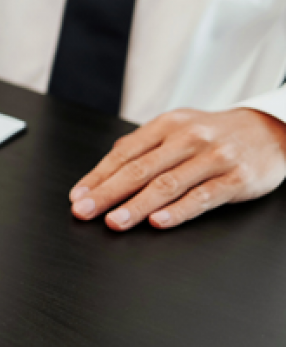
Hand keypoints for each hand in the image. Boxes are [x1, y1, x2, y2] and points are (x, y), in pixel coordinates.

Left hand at [70, 108, 285, 230]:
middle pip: (140, 169)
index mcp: (167, 125)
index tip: (78, 196)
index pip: (124, 154)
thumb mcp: (177, 128)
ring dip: (137, 206)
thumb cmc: (214, 134)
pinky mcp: (236, 179)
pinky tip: (159, 222)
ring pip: (167, 184)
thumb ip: (143, 146)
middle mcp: (188, 138)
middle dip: (108, 193)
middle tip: (85, 211)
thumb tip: (104, 169)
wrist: (270, 130)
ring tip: (114, 222)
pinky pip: (202, 197)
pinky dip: (178, 211)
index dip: (98, 177)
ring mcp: (213, 158)